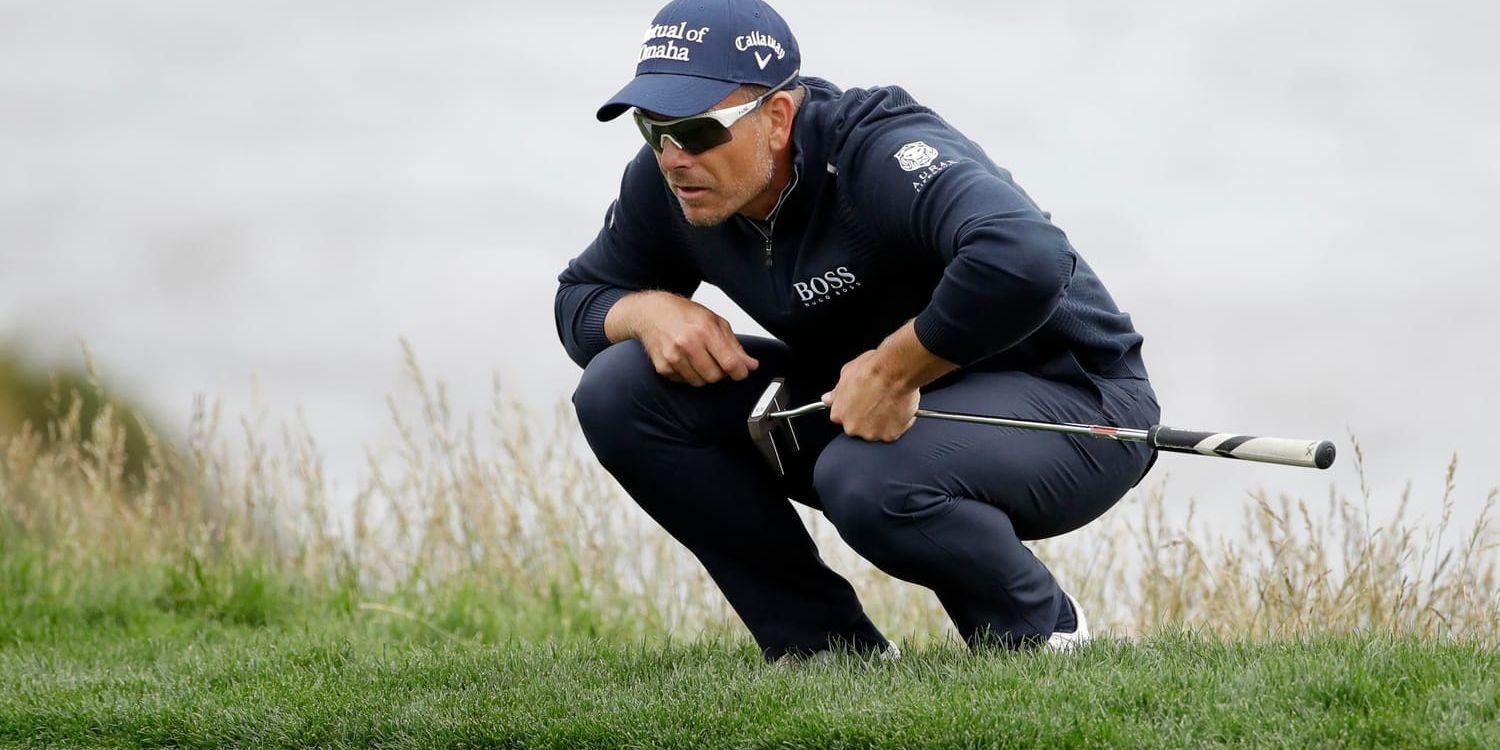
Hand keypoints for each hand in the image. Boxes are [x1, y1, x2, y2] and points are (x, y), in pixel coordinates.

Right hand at [609, 291, 759, 385]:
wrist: (651, 313)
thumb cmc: (683, 314)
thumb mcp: (714, 321)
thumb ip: (734, 345)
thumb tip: (751, 365)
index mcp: (704, 330)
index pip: (729, 362)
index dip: (740, 372)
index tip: (741, 372)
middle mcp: (687, 344)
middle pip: (715, 376)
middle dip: (720, 372)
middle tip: (716, 359)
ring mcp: (673, 357)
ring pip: (700, 382)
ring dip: (704, 374)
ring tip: (699, 357)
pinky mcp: (663, 367)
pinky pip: (685, 382)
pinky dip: (689, 374)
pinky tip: (685, 359)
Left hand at [821, 349, 919, 441]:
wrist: (894, 372)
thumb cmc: (872, 370)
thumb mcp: (846, 373)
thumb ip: (837, 392)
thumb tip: (828, 398)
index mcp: (839, 414)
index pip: (842, 417)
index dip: (853, 408)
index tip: (861, 401)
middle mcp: (852, 427)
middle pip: (858, 427)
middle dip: (867, 417)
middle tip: (877, 400)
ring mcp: (871, 433)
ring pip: (876, 431)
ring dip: (882, 421)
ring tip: (889, 403)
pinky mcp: (889, 436)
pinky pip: (894, 432)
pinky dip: (898, 423)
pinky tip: (899, 407)